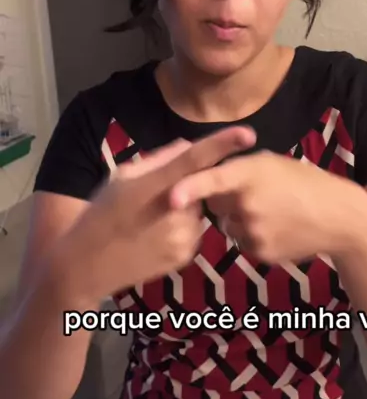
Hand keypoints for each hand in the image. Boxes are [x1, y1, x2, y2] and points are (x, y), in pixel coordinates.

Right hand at [53, 127, 255, 302]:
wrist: (87, 264)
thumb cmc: (101, 212)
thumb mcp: (122, 176)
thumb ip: (159, 158)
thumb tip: (189, 146)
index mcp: (156, 184)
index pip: (195, 159)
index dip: (222, 144)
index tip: (247, 134)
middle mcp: (175, 209)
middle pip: (199, 187)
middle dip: (186, 187)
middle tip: (153, 199)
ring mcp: (183, 235)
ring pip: (197, 211)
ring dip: (184, 210)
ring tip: (151, 221)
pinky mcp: (186, 255)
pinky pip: (194, 232)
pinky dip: (181, 230)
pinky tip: (155, 237)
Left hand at [169, 150, 360, 263]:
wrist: (337, 217)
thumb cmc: (304, 182)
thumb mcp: (272, 163)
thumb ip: (239, 169)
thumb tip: (210, 181)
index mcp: (250, 173)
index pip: (212, 179)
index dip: (189, 189)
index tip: (171, 198)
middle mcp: (247, 202)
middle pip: (216, 204)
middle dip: (226, 200)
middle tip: (258, 194)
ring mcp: (253, 230)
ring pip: (229, 226)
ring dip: (241, 220)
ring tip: (274, 212)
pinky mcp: (259, 252)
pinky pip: (243, 243)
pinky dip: (254, 237)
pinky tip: (278, 228)